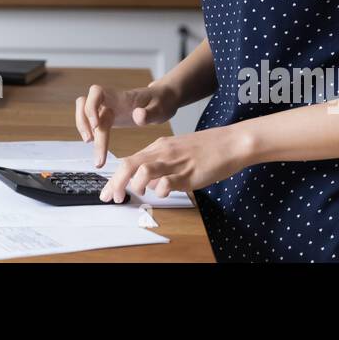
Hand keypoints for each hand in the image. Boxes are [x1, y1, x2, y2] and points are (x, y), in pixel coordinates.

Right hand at [74, 82, 178, 168]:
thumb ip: (150, 113)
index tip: (97, 124)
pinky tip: (96, 145)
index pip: (96, 92)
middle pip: (85, 105)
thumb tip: (137, 116)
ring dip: (83, 127)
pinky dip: (90, 132)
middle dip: (84, 123)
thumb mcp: (161, 108)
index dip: (91, 106)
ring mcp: (107, 108)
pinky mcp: (108, 117)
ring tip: (90, 144)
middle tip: (90, 142)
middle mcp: (110, 100)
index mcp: (120, 96)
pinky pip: (92, 123)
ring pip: (84, 113)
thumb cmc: (162, 102)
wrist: (162, 100)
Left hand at [98, 125, 253, 202]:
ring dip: (135, 184)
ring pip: (144, 169)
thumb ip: (160, 166)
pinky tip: (162, 193)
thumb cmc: (206, 148)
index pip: (129, 161)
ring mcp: (175, 162)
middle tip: (112, 198)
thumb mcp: (177, 153)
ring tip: (136, 192)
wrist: (230, 142)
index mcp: (158, 147)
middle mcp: (163, 152)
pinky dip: (160, 189)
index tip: (108, 192)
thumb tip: (147, 184)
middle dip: (116, 183)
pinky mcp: (189, 172)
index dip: (115, 178)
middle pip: (130, 164)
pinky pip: (169, 181)